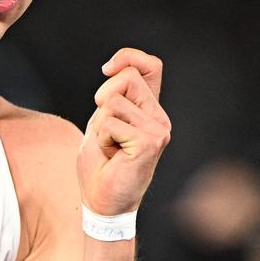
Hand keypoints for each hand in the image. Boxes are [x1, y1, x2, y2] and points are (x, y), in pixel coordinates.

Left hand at [79, 49, 173, 215]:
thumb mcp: (100, 123)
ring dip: (100, 124)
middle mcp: (159, 117)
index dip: (129, 57)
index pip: (151, 66)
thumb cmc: (101, 167)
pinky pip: (110, 122)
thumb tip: (115, 69)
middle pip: (127, 77)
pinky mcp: (151, 141)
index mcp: (149, 111)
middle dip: (103, 98)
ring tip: (110, 147)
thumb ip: (110, 98)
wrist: (103, 203)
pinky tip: (112, 156)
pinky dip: (101, 138)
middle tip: (104, 132)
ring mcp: (158, 129)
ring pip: (114, 100)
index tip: (107, 67)